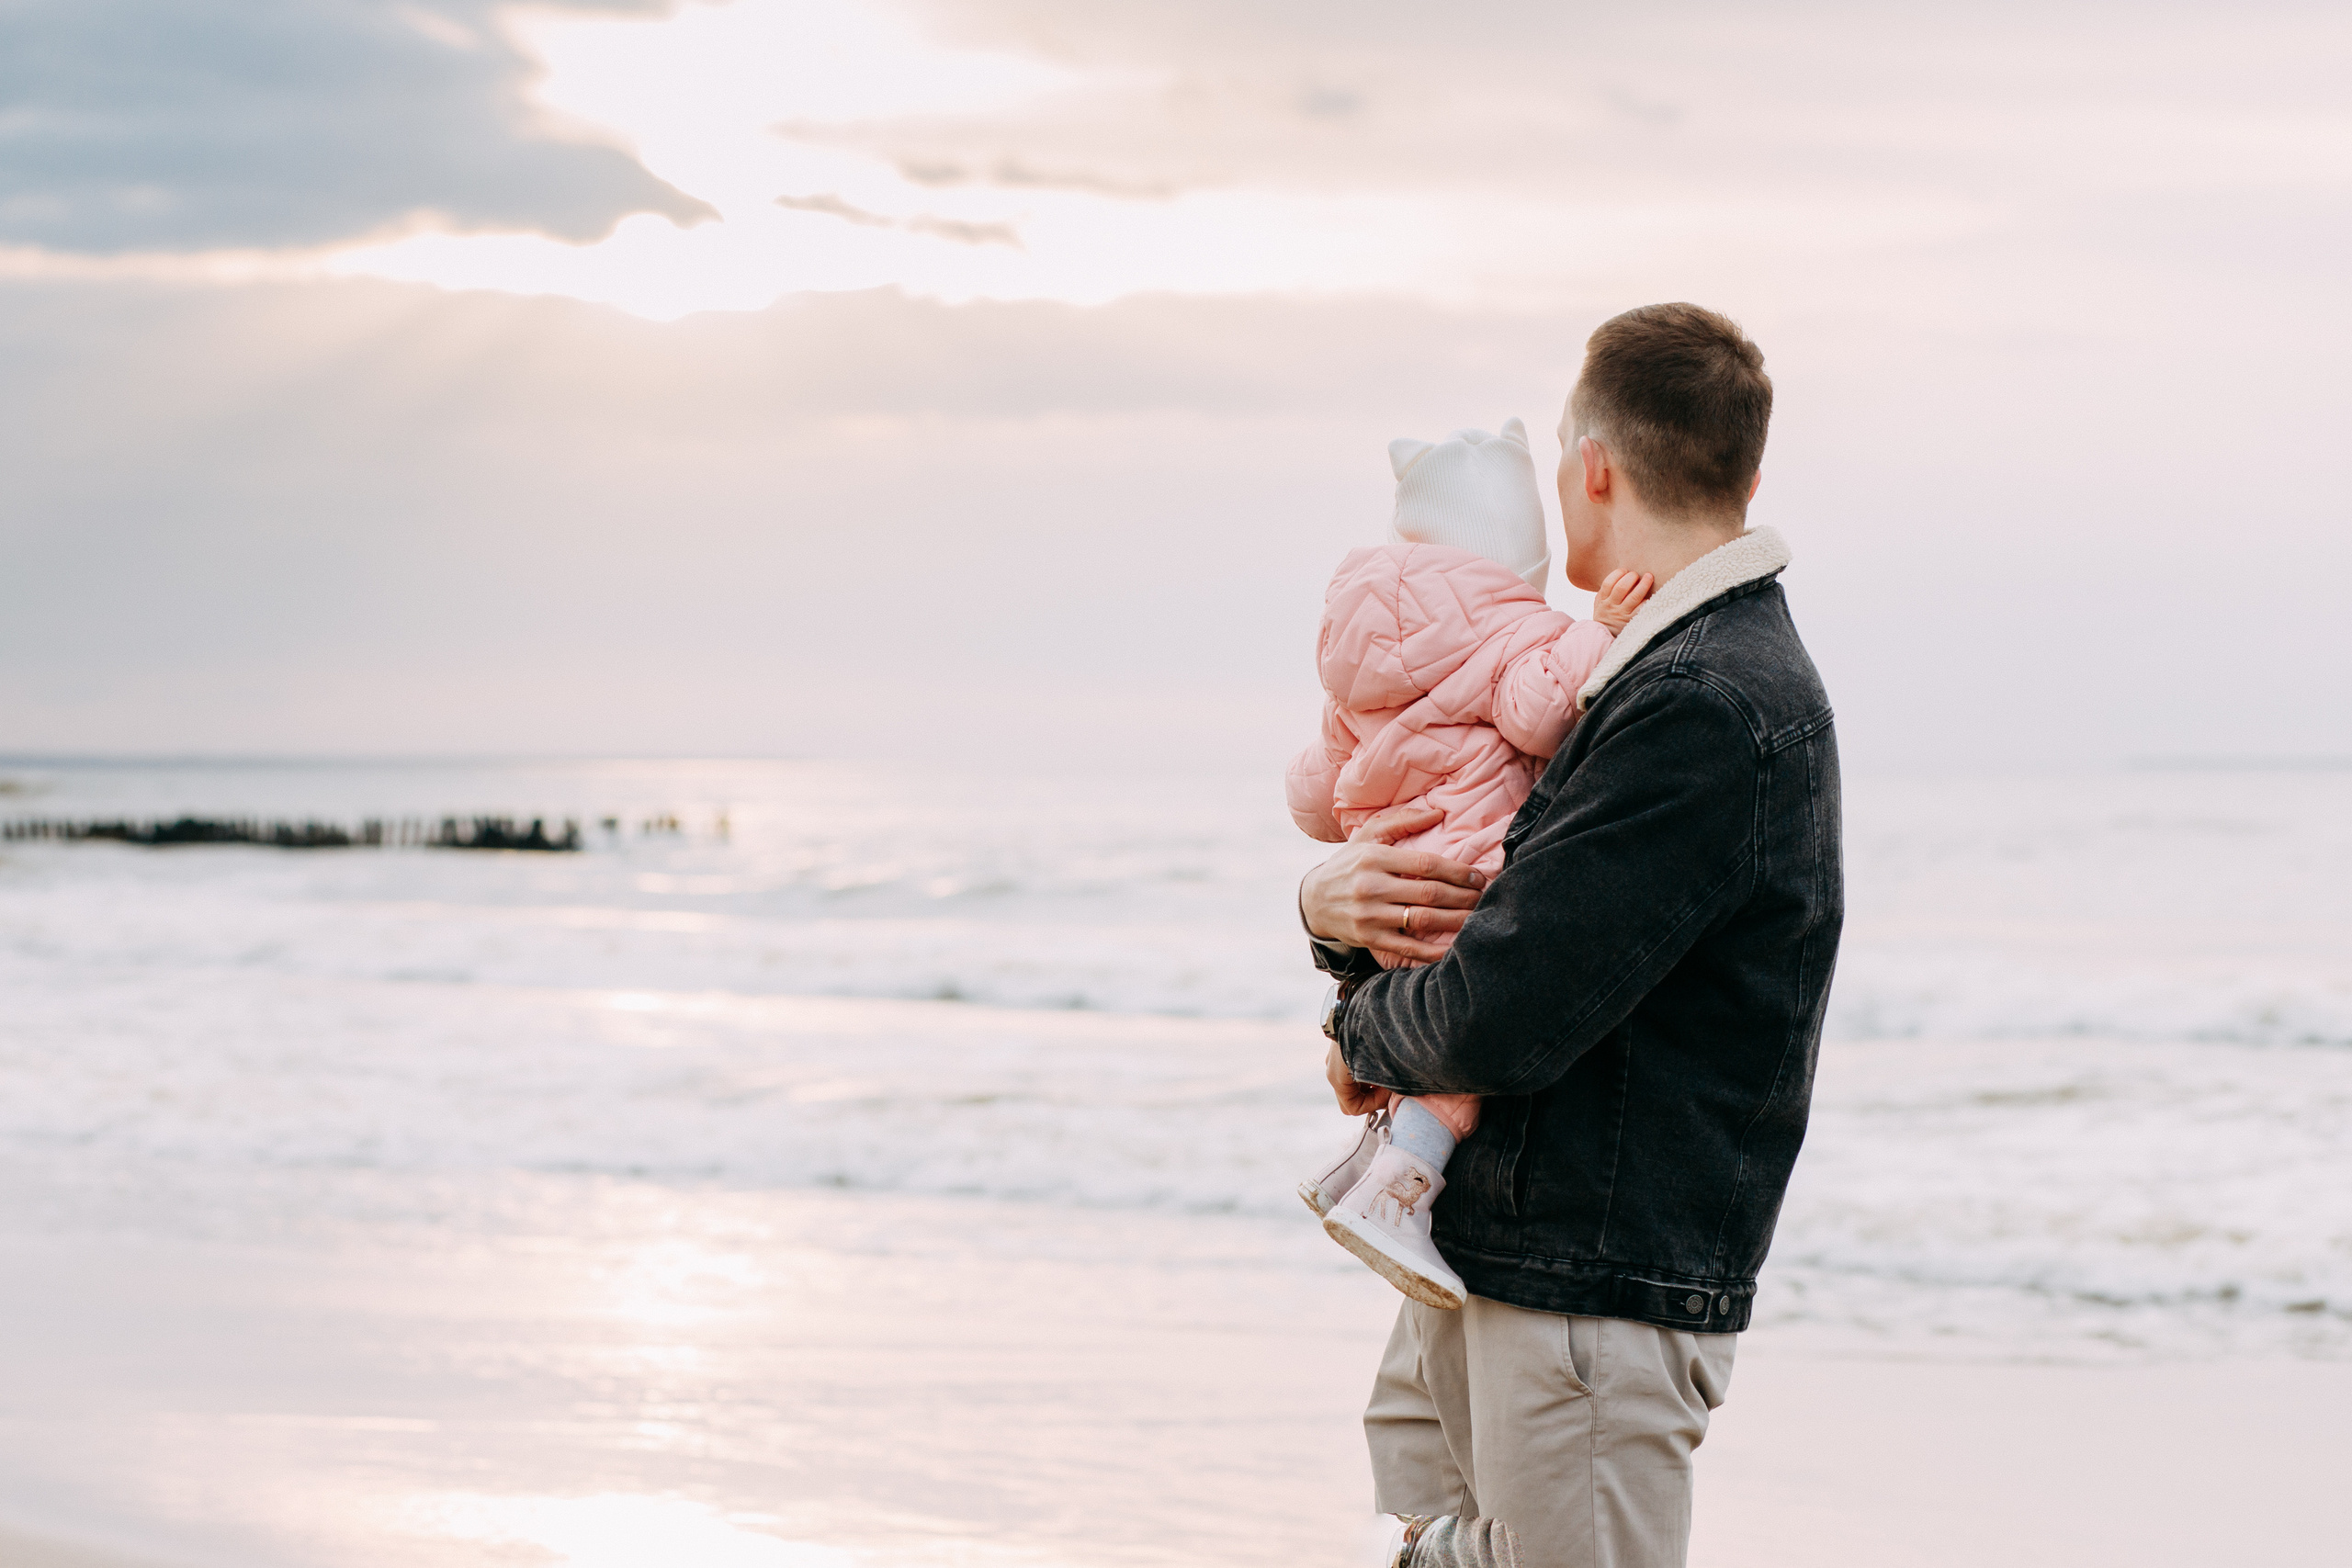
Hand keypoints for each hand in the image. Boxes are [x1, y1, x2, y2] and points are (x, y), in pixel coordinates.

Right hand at [1298, 803, 1488, 963]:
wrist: (1314, 900)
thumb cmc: (1348, 863)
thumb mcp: (1367, 836)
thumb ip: (1402, 820)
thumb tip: (1438, 813)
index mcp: (1374, 858)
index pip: (1426, 864)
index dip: (1457, 871)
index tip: (1477, 877)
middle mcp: (1371, 887)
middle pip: (1429, 893)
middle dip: (1463, 897)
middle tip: (1484, 897)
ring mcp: (1369, 916)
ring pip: (1423, 920)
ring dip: (1456, 921)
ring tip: (1476, 919)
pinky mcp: (1369, 939)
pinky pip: (1408, 948)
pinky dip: (1433, 952)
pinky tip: (1454, 948)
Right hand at [1327, 1038, 1394, 1114]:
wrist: (1364, 1005)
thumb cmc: (1374, 1039)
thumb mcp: (1382, 1070)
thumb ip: (1386, 1089)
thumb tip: (1397, 1096)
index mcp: (1337, 1079)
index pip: (1352, 1108)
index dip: (1374, 1105)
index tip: (1390, 1092)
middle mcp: (1331, 1069)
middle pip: (1350, 1097)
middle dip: (1371, 1095)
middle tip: (1390, 1085)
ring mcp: (1334, 1056)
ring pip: (1351, 1082)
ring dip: (1369, 1083)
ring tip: (1387, 1071)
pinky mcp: (1341, 1046)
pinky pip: (1352, 1068)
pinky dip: (1366, 1070)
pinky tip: (1381, 1060)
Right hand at [1593, 568, 1654, 632]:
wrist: (1604, 637)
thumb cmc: (1605, 617)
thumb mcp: (1599, 604)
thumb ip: (1605, 591)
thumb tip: (1621, 573)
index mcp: (1602, 600)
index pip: (1608, 583)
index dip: (1617, 573)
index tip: (1624, 570)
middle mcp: (1612, 607)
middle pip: (1621, 588)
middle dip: (1631, 577)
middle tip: (1636, 575)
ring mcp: (1622, 614)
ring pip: (1634, 596)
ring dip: (1643, 584)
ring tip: (1649, 577)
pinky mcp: (1632, 621)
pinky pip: (1642, 608)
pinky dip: (1648, 600)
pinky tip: (1652, 594)